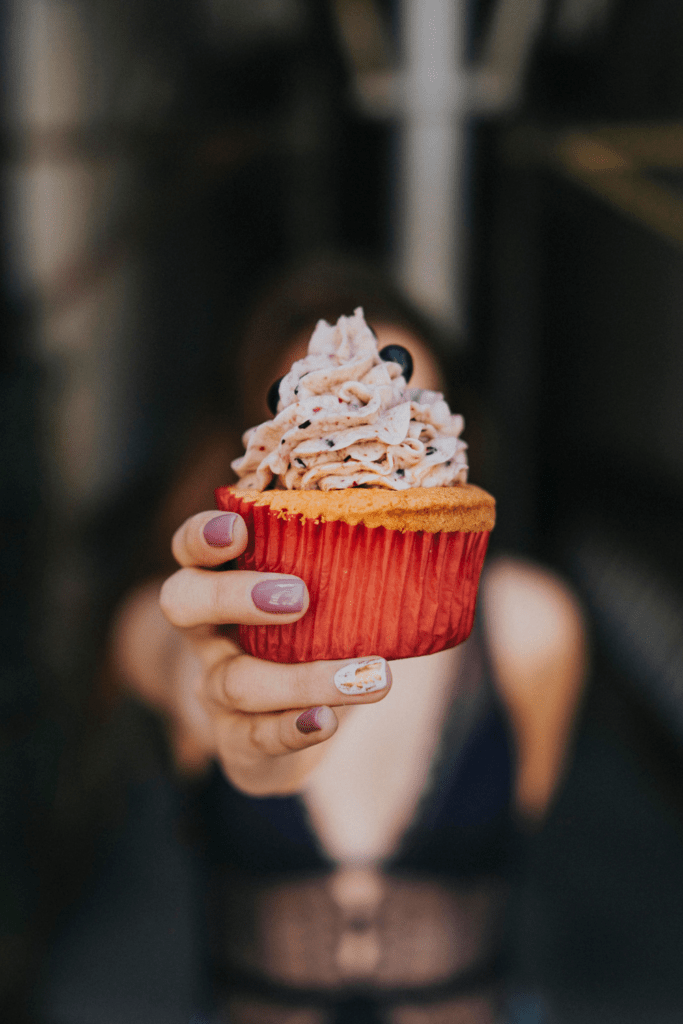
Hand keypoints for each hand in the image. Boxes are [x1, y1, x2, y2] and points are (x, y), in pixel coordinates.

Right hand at [155, 511, 391, 794]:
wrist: (301, 718)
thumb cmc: (316, 632)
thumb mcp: (321, 593)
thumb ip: (339, 564)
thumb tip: (410, 528)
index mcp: (220, 580)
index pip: (190, 548)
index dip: (203, 536)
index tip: (239, 528)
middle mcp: (206, 632)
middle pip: (184, 604)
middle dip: (234, 597)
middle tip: (300, 598)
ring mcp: (215, 688)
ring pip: (237, 682)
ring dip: (304, 678)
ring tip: (371, 675)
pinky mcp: (237, 740)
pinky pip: (257, 736)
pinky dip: (294, 728)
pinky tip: (327, 721)